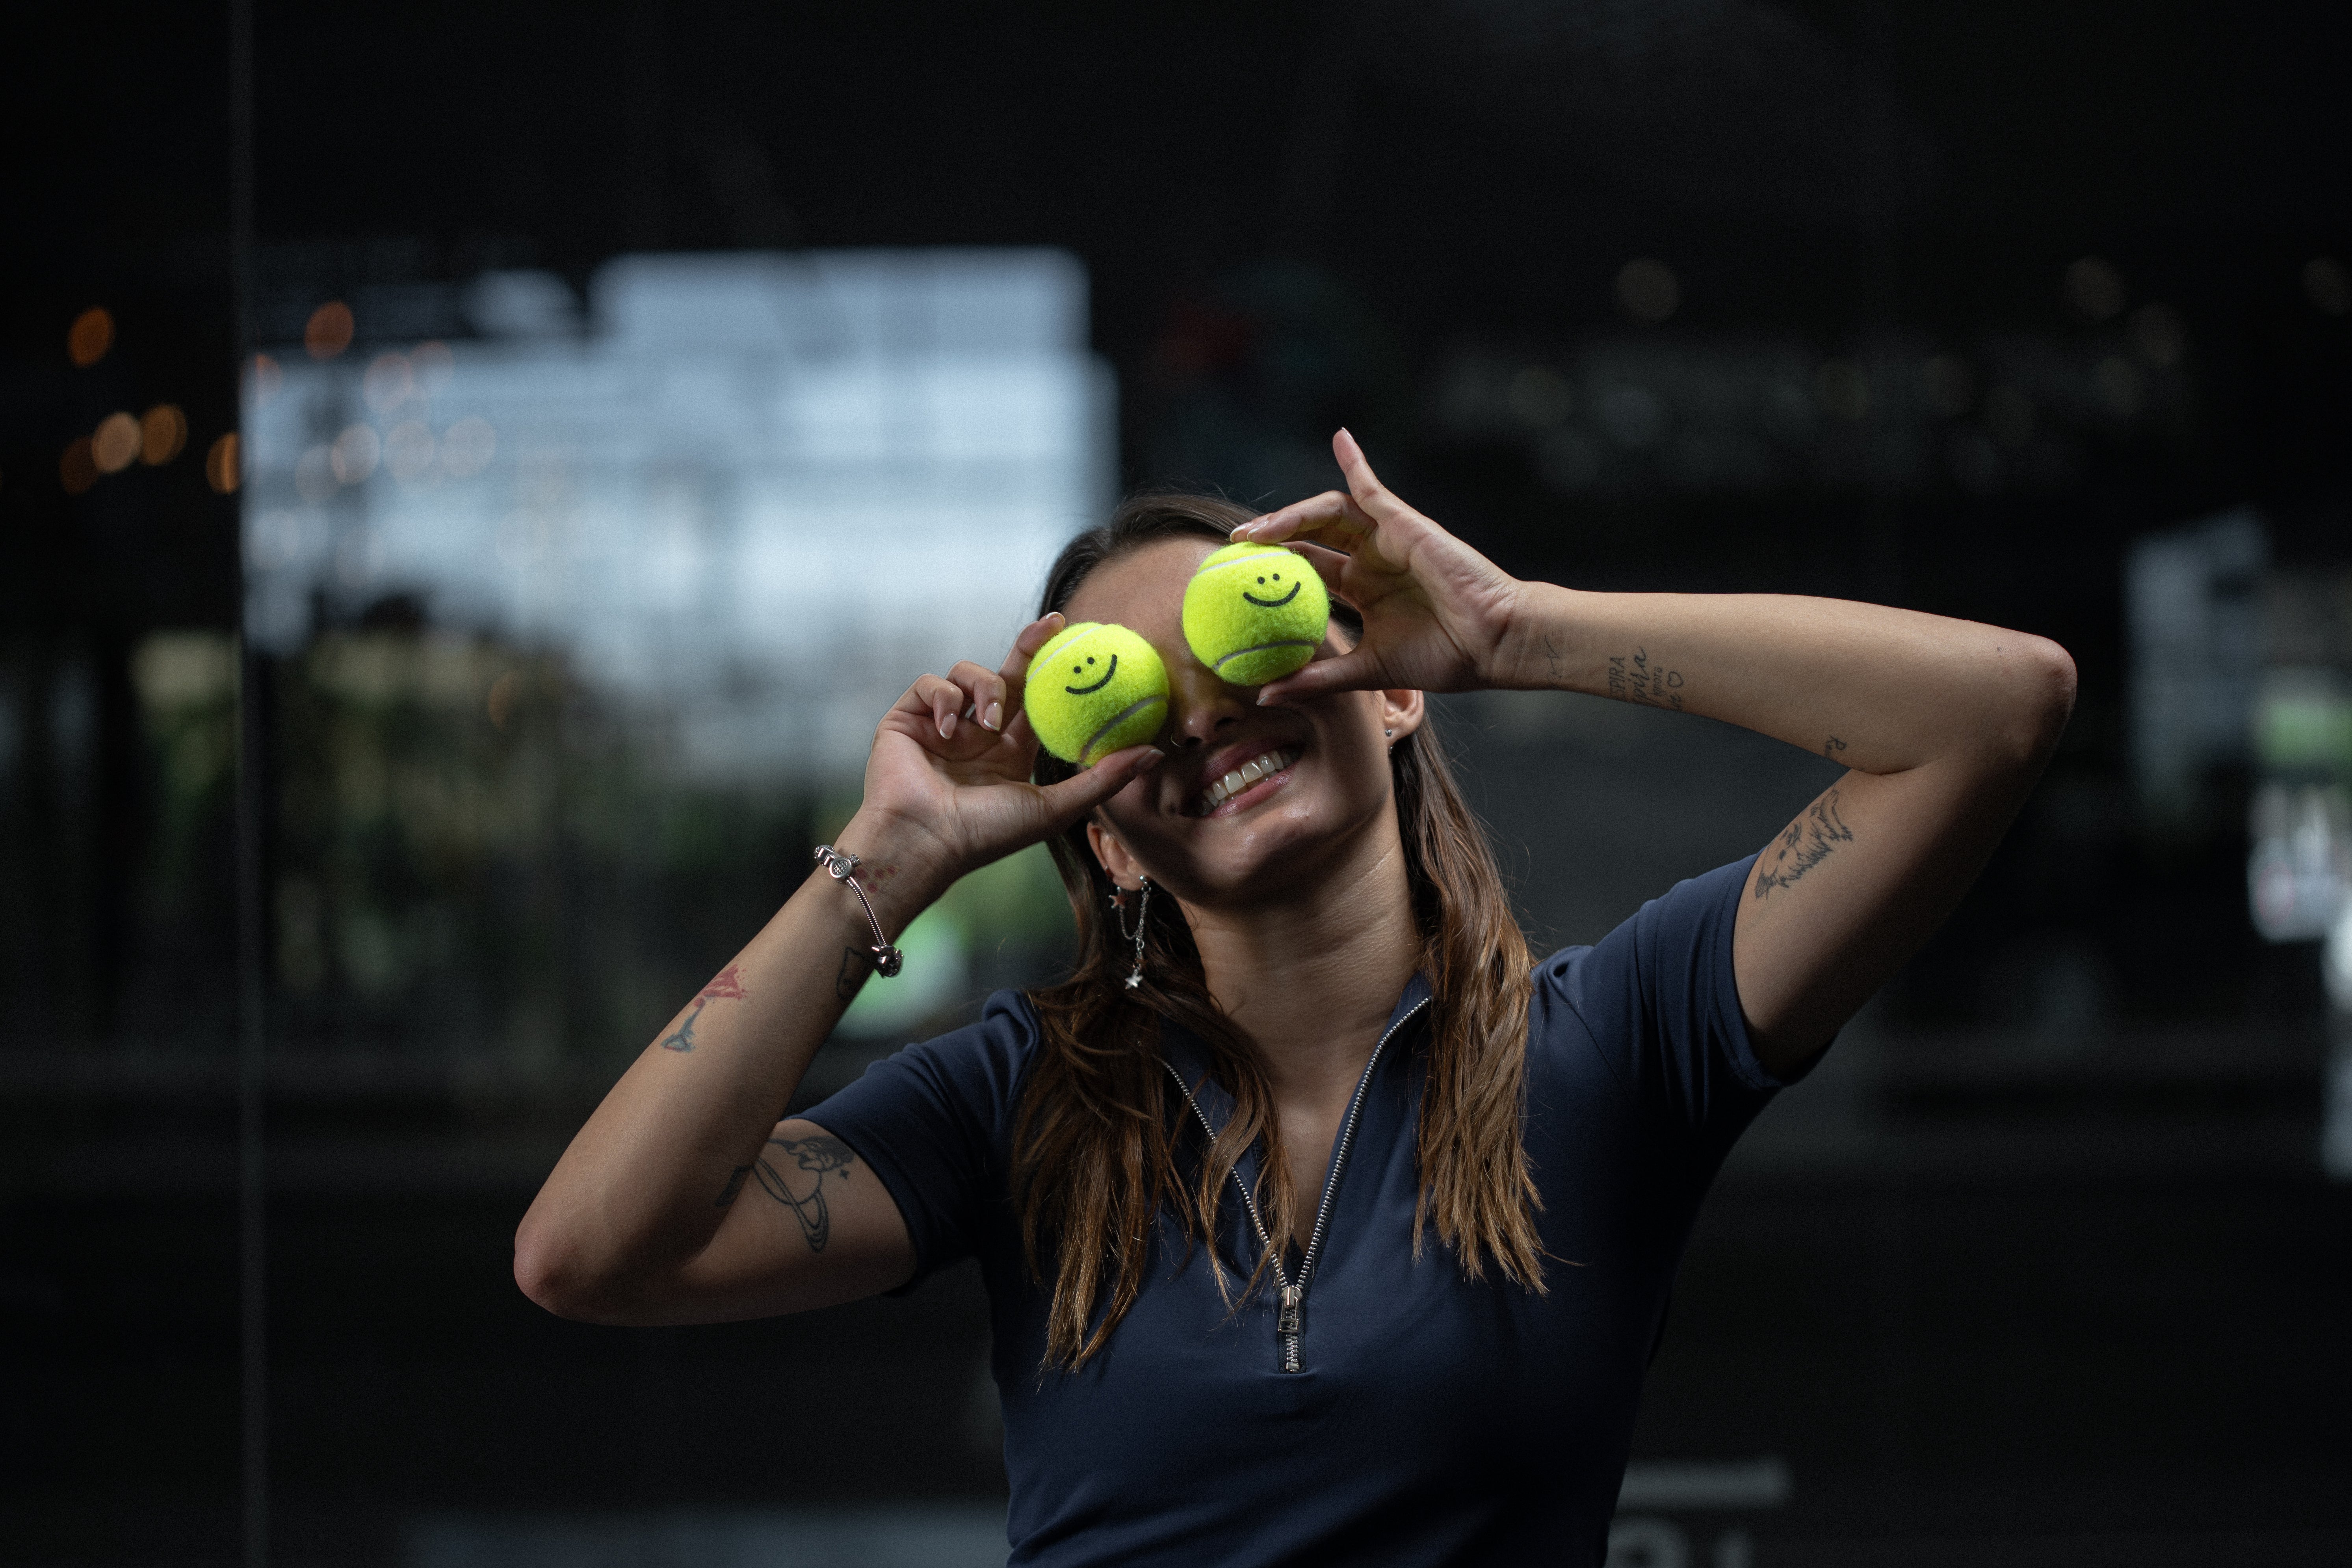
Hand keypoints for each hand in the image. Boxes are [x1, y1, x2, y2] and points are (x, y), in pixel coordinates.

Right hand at [846, 614, 1163, 908]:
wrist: (923, 842)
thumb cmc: (986, 834)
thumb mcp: (1054, 807)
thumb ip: (1103, 779)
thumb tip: (1154, 752)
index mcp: (1009, 753)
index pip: (1037, 701)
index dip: (1056, 673)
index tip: (1083, 644)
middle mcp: (977, 734)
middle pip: (1007, 675)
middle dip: (1029, 647)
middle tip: (1053, 625)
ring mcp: (942, 725)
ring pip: (968, 674)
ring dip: (984, 688)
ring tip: (988, 721)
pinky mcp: (908, 718)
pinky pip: (930, 685)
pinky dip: (943, 699)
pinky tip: (949, 730)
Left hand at [1232, 430, 1523, 702]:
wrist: (1493, 644)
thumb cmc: (1443, 657)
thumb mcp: (1367, 671)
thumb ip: (1319, 679)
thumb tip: (1265, 695)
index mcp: (1364, 591)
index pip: (1309, 572)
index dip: (1274, 572)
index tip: (1235, 579)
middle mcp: (1372, 561)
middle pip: (1311, 539)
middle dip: (1272, 540)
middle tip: (1233, 547)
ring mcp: (1388, 539)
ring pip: (1328, 515)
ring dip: (1291, 517)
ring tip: (1256, 532)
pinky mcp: (1405, 524)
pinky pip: (1374, 487)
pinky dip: (1356, 462)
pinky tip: (1340, 438)